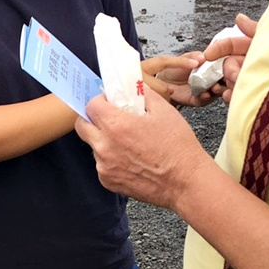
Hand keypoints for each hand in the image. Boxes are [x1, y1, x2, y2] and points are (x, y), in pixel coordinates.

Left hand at [75, 88, 211, 210]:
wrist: (186, 182)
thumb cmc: (178, 147)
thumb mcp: (164, 111)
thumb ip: (143, 94)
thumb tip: (133, 86)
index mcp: (116, 125)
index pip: (91, 105)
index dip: (99, 101)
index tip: (108, 102)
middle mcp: (105, 146)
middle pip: (82, 126)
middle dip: (92, 119)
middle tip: (107, 118)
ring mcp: (104, 166)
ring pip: (93, 146)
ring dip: (102, 140)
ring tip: (126, 142)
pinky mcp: (108, 181)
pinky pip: (101, 165)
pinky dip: (110, 160)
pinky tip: (130, 159)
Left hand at [141, 52, 219, 107]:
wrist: (161, 82)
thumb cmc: (173, 69)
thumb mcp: (183, 59)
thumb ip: (193, 57)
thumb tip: (202, 57)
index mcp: (208, 67)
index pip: (222, 67)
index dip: (226, 67)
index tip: (227, 67)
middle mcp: (208, 79)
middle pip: (223, 80)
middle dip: (224, 80)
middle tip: (222, 79)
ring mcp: (204, 89)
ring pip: (216, 91)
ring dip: (217, 89)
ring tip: (214, 87)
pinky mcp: (198, 99)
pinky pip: (205, 100)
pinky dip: (206, 97)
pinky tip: (205, 94)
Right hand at [203, 13, 257, 103]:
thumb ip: (254, 30)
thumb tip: (239, 18)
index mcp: (253, 48)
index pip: (229, 44)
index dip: (217, 48)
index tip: (208, 55)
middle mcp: (250, 63)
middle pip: (228, 64)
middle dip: (229, 70)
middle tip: (236, 75)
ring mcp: (251, 79)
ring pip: (230, 80)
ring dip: (230, 84)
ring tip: (238, 87)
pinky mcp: (252, 94)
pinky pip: (235, 94)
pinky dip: (232, 96)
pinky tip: (232, 96)